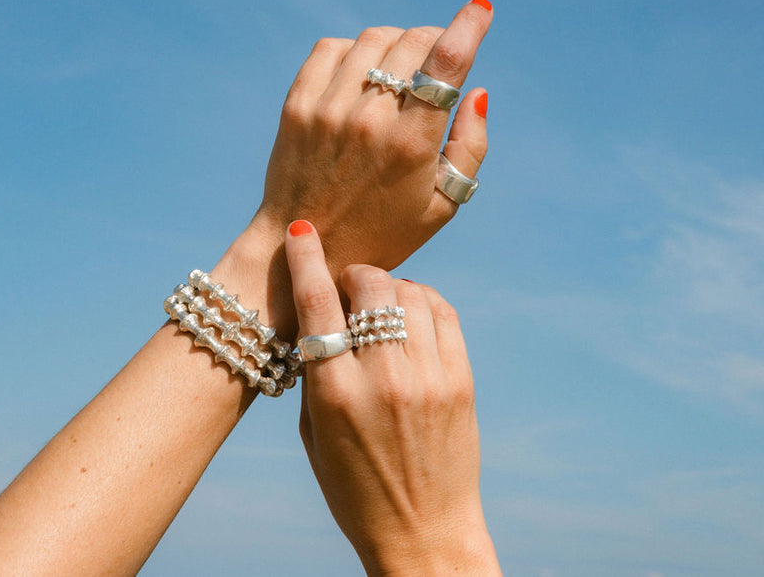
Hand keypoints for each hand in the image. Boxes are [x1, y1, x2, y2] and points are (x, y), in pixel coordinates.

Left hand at [215, 0, 490, 340]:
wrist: (307, 249)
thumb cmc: (385, 231)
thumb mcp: (443, 205)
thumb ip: (470, 146)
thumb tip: (476, 90)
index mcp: (411, 144)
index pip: (445, 64)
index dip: (468, 27)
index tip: (482, 7)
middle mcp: (369, 120)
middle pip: (412, 42)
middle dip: (435, 39)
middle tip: (438, 58)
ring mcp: (328, 109)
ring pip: (373, 40)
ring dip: (397, 43)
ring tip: (401, 68)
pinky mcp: (297, 106)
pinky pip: (330, 48)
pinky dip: (354, 49)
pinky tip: (363, 71)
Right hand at [286, 220, 500, 575]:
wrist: (425, 532)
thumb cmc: (355, 486)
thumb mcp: (314, 431)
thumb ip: (314, 368)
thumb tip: (318, 307)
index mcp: (335, 394)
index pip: (317, 303)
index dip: (307, 258)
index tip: (302, 230)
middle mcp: (383, 378)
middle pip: (369, 285)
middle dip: (353, 274)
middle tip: (348, 289)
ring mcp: (428, 377)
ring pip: (408, 291)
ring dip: (389, 287)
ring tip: (381, 307)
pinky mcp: (461, 379)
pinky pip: (442, 311)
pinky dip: (423, 300)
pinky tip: (412, 314)